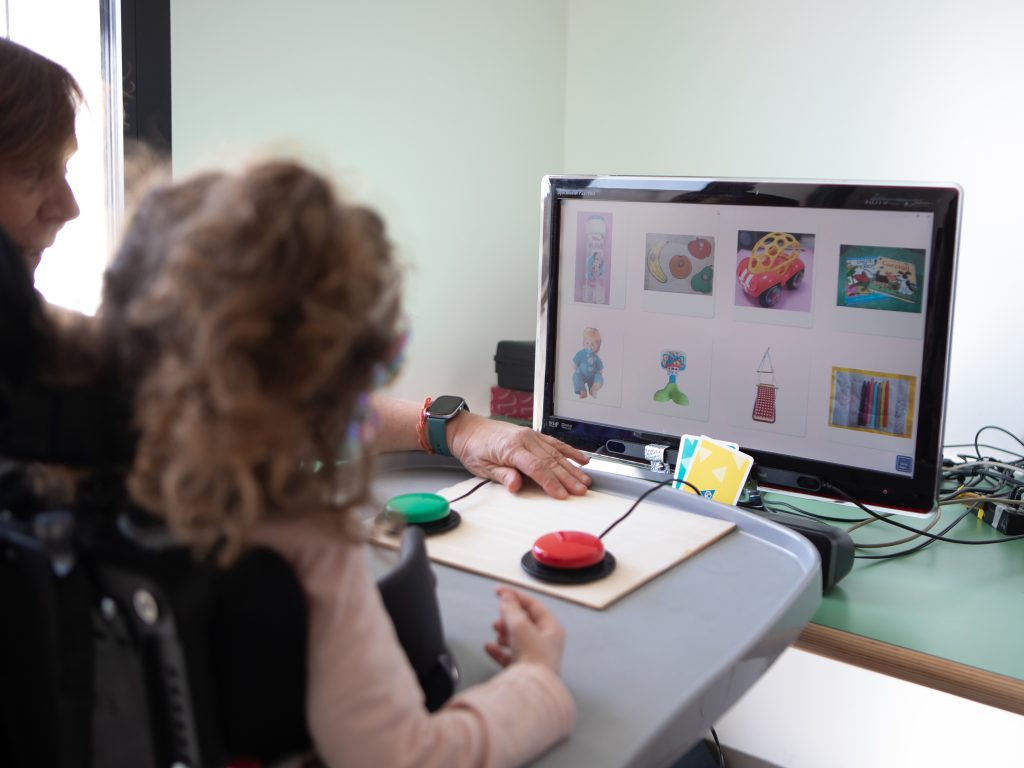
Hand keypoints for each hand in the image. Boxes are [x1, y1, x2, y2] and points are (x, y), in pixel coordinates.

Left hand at [447, 413, 591, 498]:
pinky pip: (554, 443)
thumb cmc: (474, 448)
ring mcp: (530, 436)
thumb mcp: (482, 467)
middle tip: (581, 490)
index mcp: (511, 448)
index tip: (562, 494)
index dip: (551, 482)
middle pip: (550, 461)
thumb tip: (516, 486)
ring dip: (572, 468)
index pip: (536, 467)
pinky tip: (581, 459)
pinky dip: (569, 451)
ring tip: (585, 480)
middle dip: (567, 478)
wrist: (469, 429)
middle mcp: (524, 439)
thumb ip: (502, 475)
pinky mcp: (533, 435)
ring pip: (556, 453)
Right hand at [484, 587, 565, 673]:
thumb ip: (511, 609)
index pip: (532, 605)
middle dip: (509, 616)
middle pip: (525, 621)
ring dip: (504, 632)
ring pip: (517, 638)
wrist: (532, 688)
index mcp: (551, 628)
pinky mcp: (524, 670)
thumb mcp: (520, 625)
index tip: (498, 591)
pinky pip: (509, 656)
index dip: (514, 595)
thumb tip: (506, 598)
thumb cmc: (533, 656)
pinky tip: (489, 646)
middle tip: (499, 614)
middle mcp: (546, 642)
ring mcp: (535, 657)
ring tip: (496, 629)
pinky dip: (499, 650)